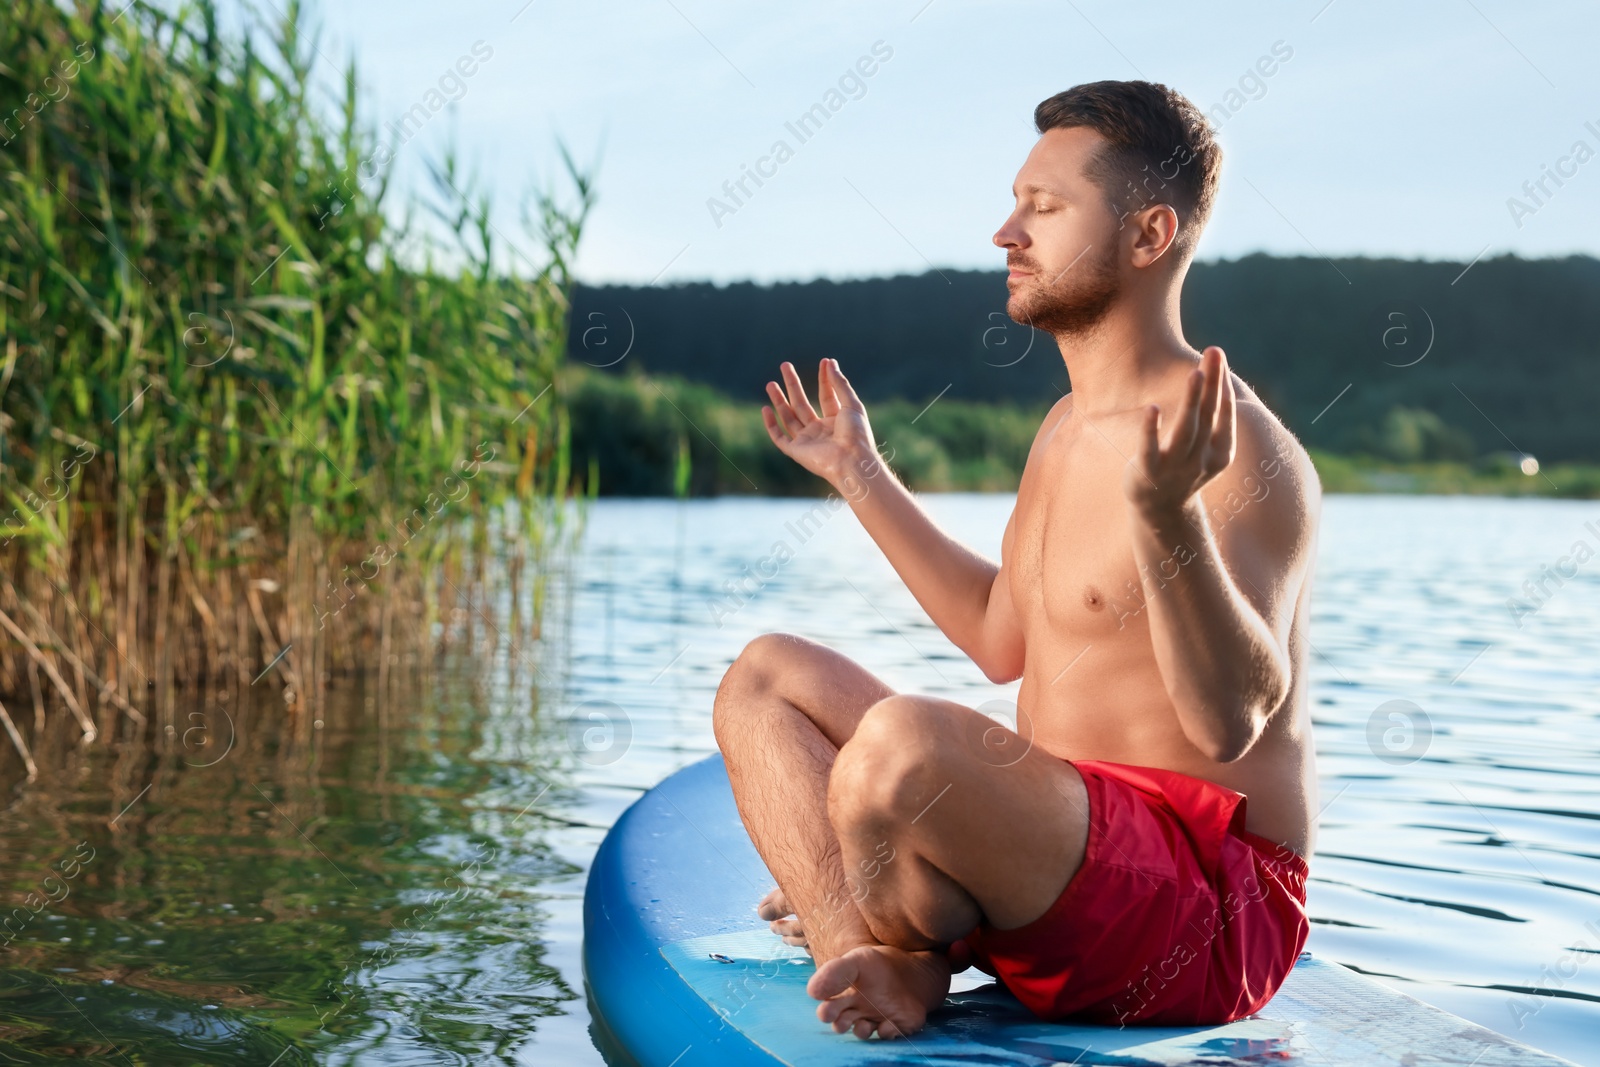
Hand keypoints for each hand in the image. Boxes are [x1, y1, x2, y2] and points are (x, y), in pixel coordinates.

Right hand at [762, 359, 877, 488]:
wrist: (852, 460)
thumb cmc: (856, 435)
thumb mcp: (852, 404)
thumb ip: (840, 383)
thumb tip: (830, 362)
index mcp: (836, 421)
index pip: (827, 396)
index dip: (825, 379)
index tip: (824, 361)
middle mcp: (821, 430)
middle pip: (802, 404)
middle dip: (793, 385)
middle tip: (785, 365)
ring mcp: (808, 441)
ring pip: (789, 418)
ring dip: (779, 400)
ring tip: (770, 383)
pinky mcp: (796, 451)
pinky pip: (779, 438)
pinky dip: (771, 424)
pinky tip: (765, 409)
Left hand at [1123, 346, 1235, 522]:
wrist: (1160, 510)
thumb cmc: (1183, 467)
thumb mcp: (1204, 446)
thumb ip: (1210, 415)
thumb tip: (1213, 372)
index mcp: (1220, 452)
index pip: (1223, 413)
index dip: (1221, 384)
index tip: (1217, 353)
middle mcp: (1200, 460)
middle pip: (1208, 416)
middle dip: (1212, 383)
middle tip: (1214, 351)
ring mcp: (1175, 468)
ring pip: (1185, 430)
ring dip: (1192, 401)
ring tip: (1195, 373)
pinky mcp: (1148, 472)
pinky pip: (1149, 449)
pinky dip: (1150, 430)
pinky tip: (1152, 408)